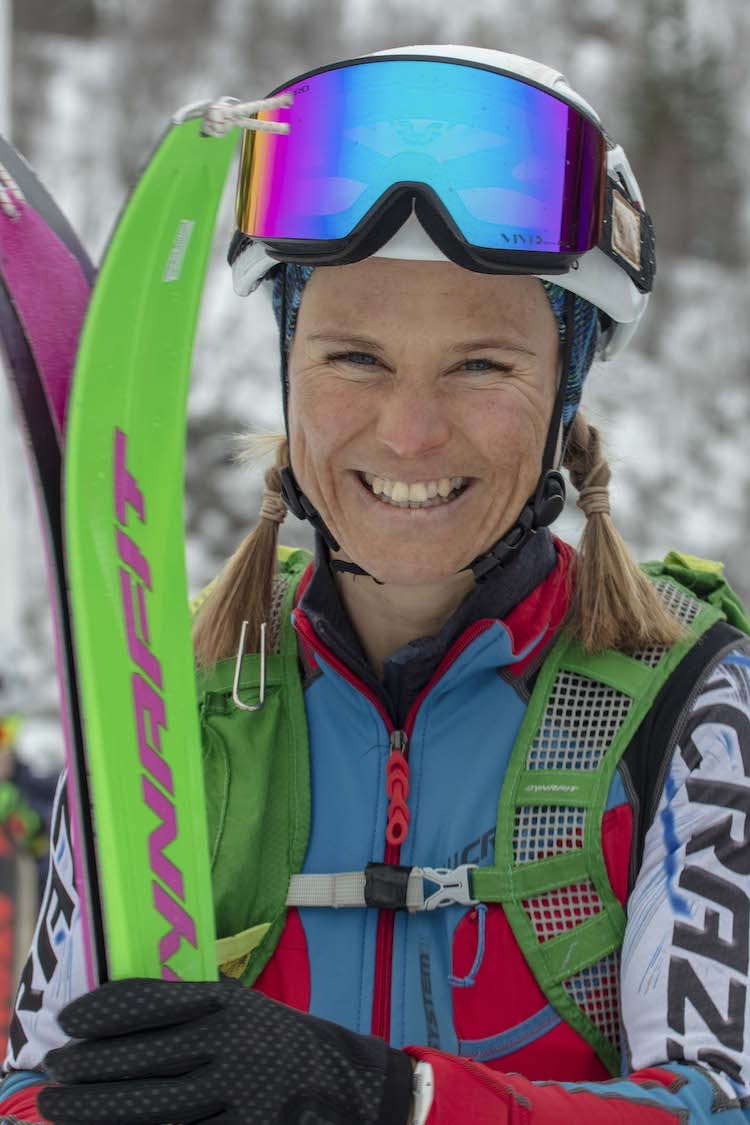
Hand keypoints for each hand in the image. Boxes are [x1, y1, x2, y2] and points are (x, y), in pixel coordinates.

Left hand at [38, 977, 412, 1124]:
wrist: (350, 1090)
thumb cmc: (279, 1044)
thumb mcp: (242, 1009)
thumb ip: (188, 1009)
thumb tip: (111, 1015)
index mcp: (233, 1004)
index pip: (158, 1003)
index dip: (106, 1011)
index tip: (68, 1021)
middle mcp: (237, 1044)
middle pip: (147, 1058)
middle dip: (90, 1066)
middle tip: (52, 1072)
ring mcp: (243, 1095)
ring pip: (156, 1108)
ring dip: (101, 1109)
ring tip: (59, 1109)